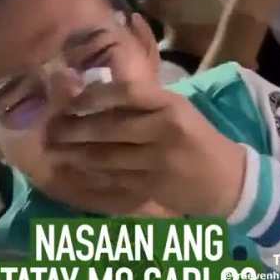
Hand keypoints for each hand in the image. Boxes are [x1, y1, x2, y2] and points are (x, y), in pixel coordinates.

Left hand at [46, 80, 245, 216]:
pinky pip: (113, 180)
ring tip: (55, 150)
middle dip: (74, 129)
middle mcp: (164, 130)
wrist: (228, 179)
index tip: (71, 101)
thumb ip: (141, 101)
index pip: (127, 93)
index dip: (94, 95)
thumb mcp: (175, 109)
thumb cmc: (195, 136)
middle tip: (51, 129)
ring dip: (76, 154)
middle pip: (110, 127)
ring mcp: (158, 162)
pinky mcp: (154, 188)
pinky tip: (75, 171)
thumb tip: (93, 91)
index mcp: (170, 105)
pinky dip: (90, 176)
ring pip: (107, 157)